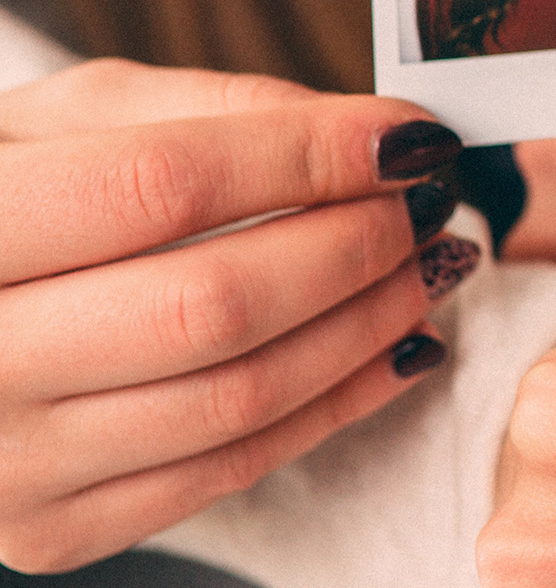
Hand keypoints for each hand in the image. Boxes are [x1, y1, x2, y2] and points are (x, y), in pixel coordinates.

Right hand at [0, 61, 474, 572]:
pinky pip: (230, 468)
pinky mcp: (53, 529)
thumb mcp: (67, 120)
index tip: (412, 140)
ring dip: (367, 326)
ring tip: (432, 266)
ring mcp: (6, 463)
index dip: (308, 158)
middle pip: (212, 303)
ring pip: (238, 396)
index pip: (162, 188)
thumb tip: (368, 137)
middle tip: (430, 206)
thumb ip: (210, 107)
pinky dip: (340, 403)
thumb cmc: (11, 197)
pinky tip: (400, 345)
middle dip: (354, 247)